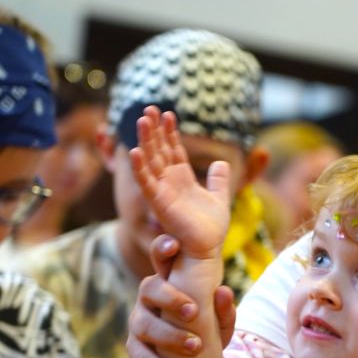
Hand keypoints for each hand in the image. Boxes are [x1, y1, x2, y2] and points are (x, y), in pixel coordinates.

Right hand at [126, 234, 237, 357]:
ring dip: (170, 336)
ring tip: (196, 346)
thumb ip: (223, 309)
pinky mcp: (136, 348)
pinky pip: (139, 356)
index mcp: (170, 282)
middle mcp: (150, 298)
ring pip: (143, 324)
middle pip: (148, 288)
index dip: (163, 248)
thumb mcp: (220, 321)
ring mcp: (139, 322)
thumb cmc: (207, 329)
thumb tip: (224, 292)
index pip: (162, 259)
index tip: (175, 244)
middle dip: (170, 298)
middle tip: (193, 312)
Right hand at [130, 107, 231, 259]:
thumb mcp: (219, 197)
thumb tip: (221, 163)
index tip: (168, 113)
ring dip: (145, 140)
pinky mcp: (159, 203)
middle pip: (159, 150)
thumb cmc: (210, 228)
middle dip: (154, 129)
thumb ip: (219, 180)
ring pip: (151, 161)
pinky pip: (146, 182)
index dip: (170, 132)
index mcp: (182, 179)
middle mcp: (169, 182)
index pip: (174, 150)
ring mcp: (162, 191)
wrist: (207, 249)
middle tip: (149, 108)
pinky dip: (140, 168)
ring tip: (142, 120)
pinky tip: (135, 151)